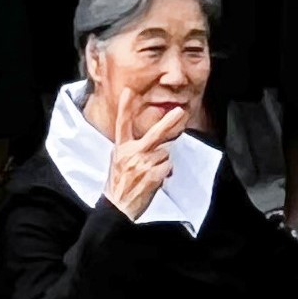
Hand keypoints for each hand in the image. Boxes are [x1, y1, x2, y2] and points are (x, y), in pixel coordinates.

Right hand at [102, 101, 187, 218]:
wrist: (117, 206)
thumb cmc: (118, 182)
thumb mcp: (117, 159)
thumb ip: (129, 146)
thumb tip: (144, 138)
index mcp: (121, 147)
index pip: (122, 124)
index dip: (125, 107)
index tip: (129, 92)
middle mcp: (132, 153)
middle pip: (154, 134)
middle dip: (169, 122)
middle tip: (180, 112)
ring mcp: (143, 164)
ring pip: (165, 153)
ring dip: (162, 161)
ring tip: (150, 171)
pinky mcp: (153, 176)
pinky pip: (168, 166)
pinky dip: (165, 172)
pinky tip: (154, 179)